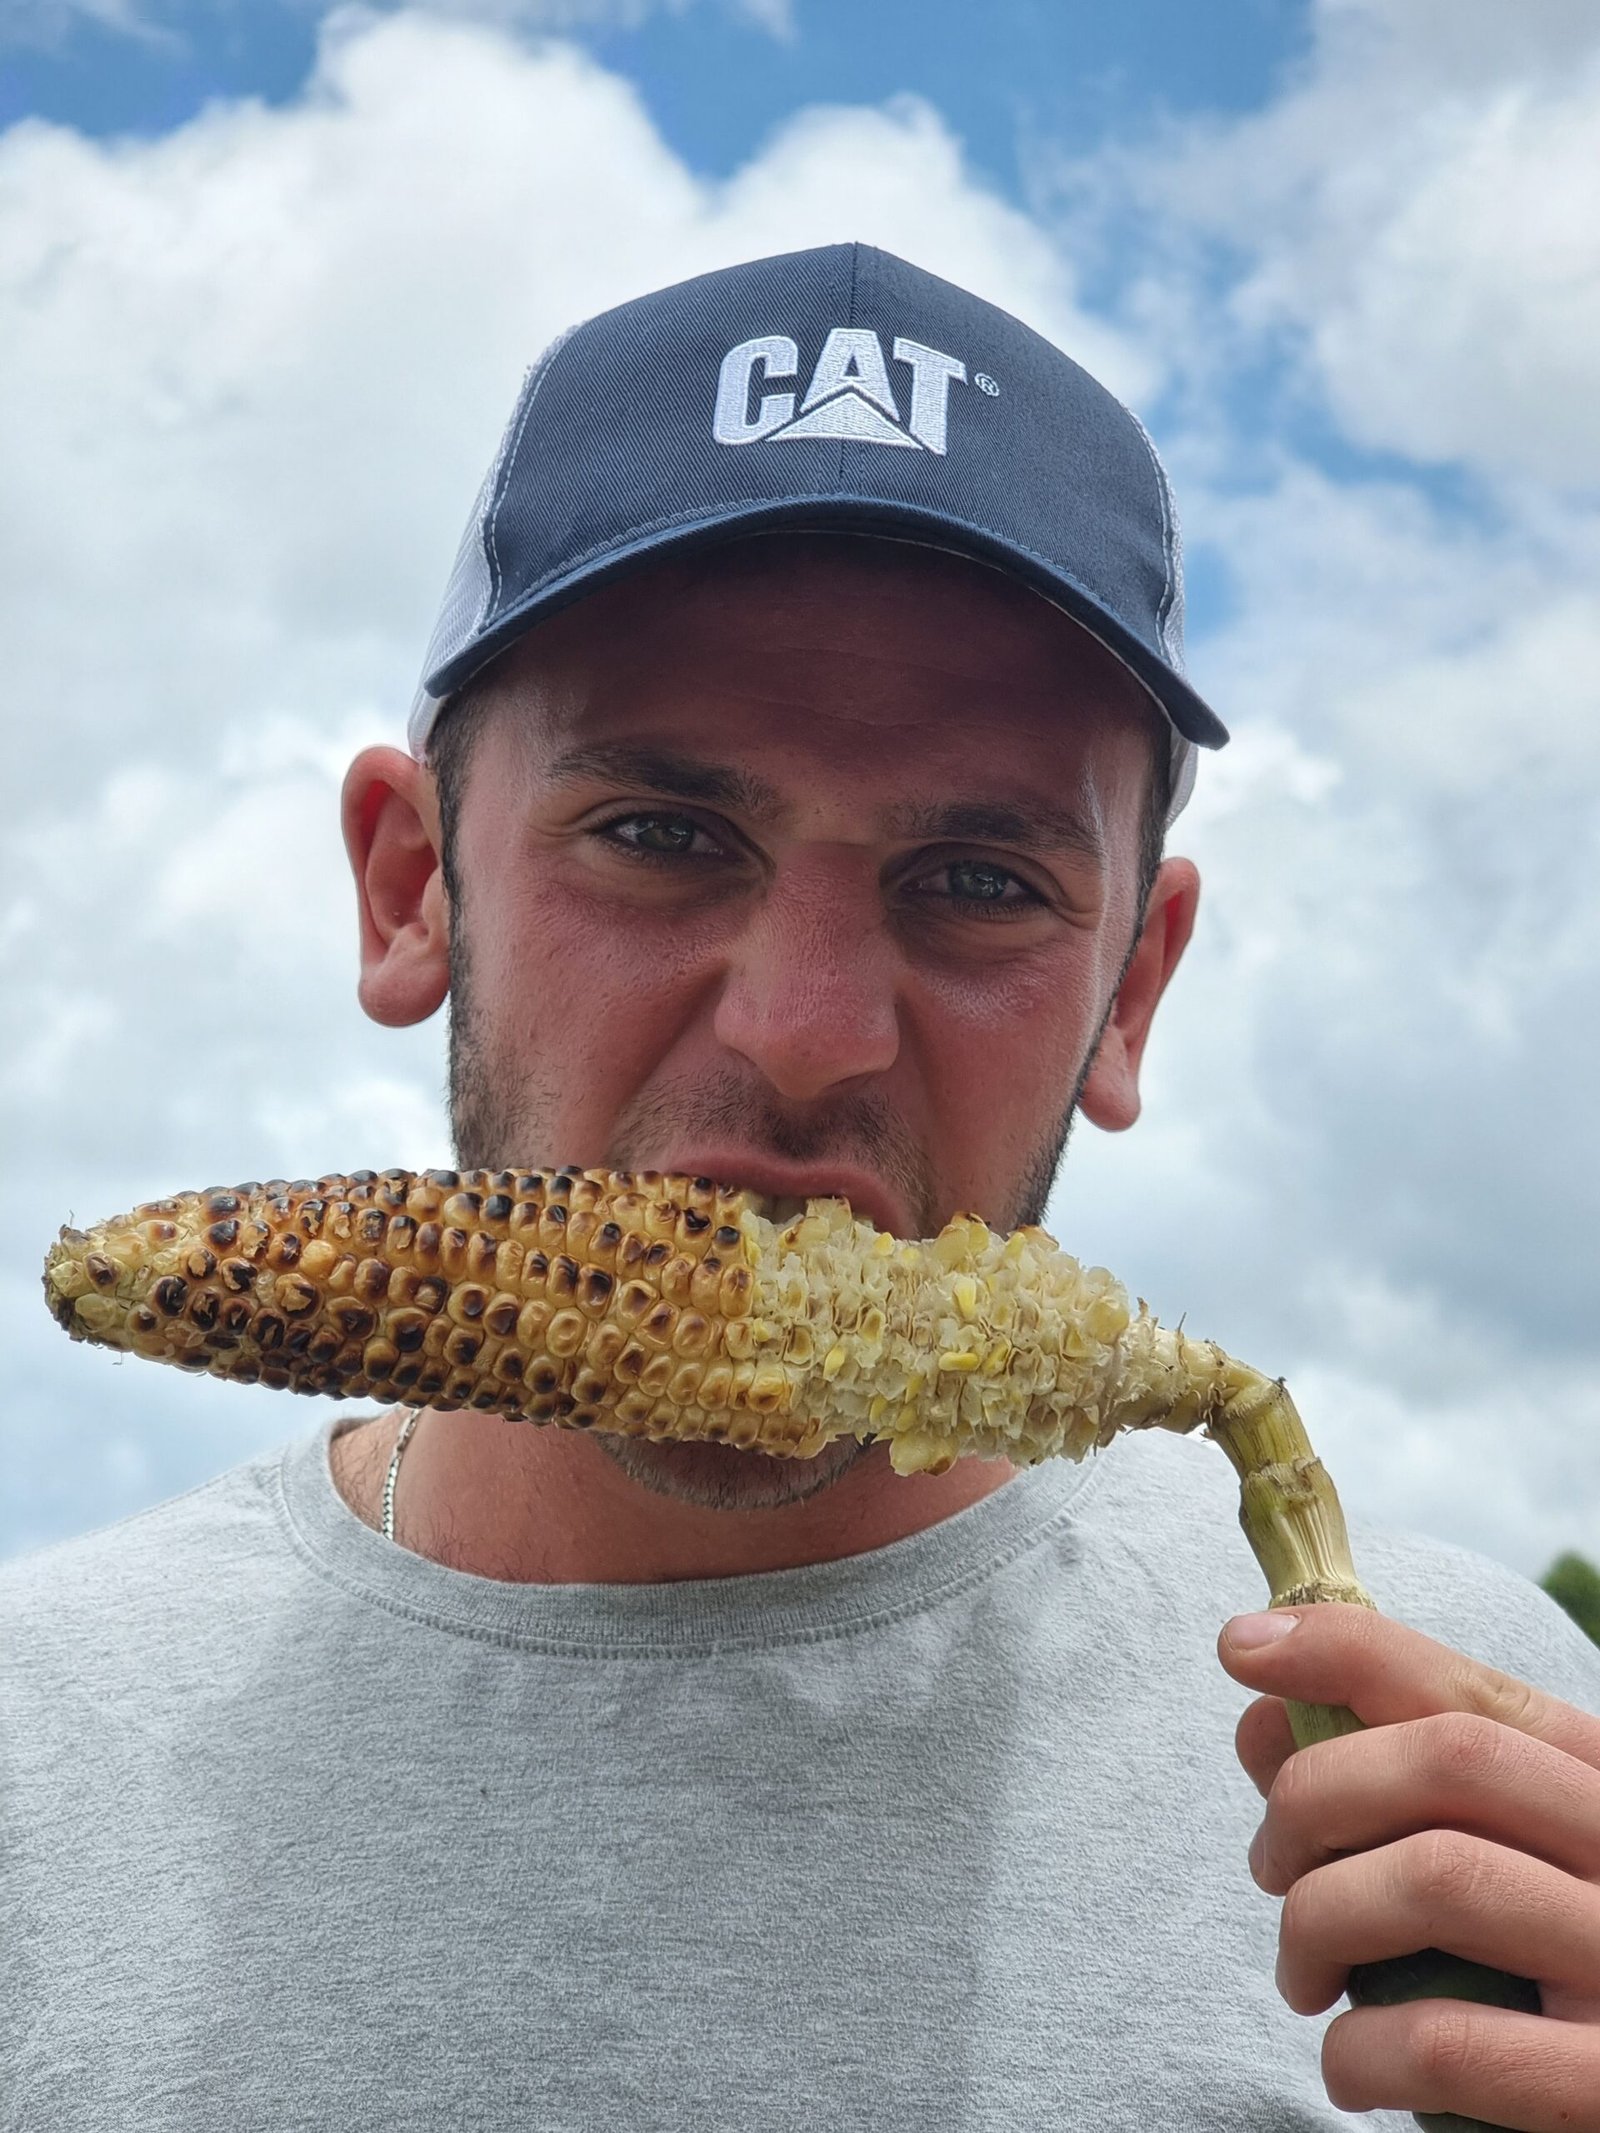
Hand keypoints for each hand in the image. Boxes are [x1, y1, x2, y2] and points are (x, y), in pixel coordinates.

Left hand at [1219, 1605, 1599, 2131]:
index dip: (1344, 1651)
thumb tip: (1264, 1722)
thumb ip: (1387, 1789)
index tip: (1241, 1648)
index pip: (1474, 1689)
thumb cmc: (1537, 1982)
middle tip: (1269, 1868)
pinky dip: (1363, 2049)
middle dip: (1315, 1794)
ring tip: (1303, 1977)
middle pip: (1451, 1758)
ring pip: (1438, 1878)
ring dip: (1319, 1922)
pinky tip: (1350, 2068)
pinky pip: (1450, 2043)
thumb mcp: (1487, 1862)